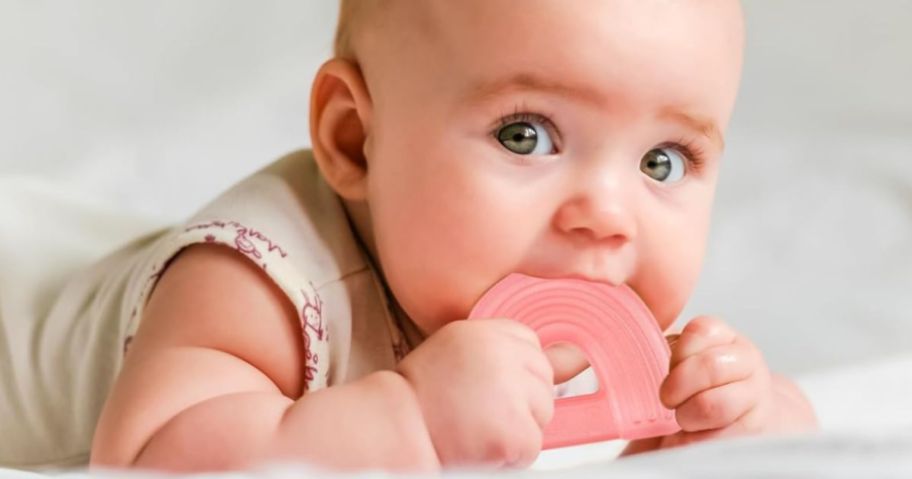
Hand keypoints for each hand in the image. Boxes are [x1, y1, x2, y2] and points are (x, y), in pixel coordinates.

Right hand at [396, 319, 553, 467]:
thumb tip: (576, 356)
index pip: (531, 345)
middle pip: (544, 379)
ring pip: (544, 413)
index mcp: (484, 332)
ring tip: (477, 427)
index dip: (514, 372)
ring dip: (518, 427)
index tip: (488, 386)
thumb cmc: (421, 396)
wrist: (392, 431)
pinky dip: (512, 455)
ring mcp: (509, 393)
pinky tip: (481, 446)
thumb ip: (508, 353)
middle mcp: (500, 356)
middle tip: (479, 411)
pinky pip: (533, 446)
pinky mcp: (513, 432)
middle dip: (521, 401)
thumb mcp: (460, 355)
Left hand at [628, 316, 773, 451]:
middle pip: (709, 367)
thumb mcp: (677, 363)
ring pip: (714, 404)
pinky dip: (694, 441)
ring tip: (683, 420)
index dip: (677, 354)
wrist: (727, 426)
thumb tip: (620, 341)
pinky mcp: (754, 432)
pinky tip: (690, 437)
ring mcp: (756, 397)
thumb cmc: (691, 392)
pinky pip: (718, 438)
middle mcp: (746, 362)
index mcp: (723, 338)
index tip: (667, 368)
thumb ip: (659, 349)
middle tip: (667, 400)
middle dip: (678, 387)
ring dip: (687, 415)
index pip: (700, 331)